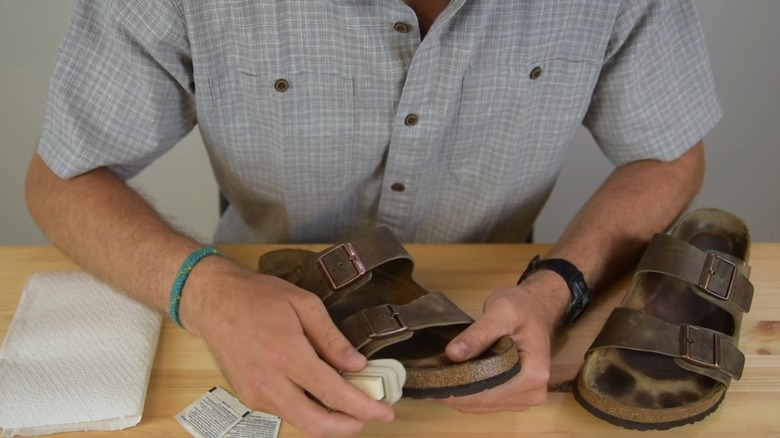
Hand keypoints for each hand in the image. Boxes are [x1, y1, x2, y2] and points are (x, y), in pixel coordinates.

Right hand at [182, 261, 394, 437]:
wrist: (213, 301)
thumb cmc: (257, 296)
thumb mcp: (304, 304)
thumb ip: (332, 338)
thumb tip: (357, 365)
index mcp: (287, 355)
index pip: (333, 393)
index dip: (364, 407)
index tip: (386, 411)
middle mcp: (270, 382)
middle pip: (317, 424)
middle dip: (349, 426)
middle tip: (370, 415)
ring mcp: (256, 394)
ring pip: (301, 422)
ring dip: (330, 420)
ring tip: (350, 402)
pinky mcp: (249, 397)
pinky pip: (286, 412)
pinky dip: (309, 409)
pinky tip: (321, 393)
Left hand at [438, 271, 568, 411]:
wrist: (536, 307)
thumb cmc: (522, 307)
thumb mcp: (501, 312)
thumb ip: (478, 334)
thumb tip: (452, 354)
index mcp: (533, 375)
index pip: (488, 394)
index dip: (457, 389)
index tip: (431, 380)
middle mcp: (533, 393)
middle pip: (485, 402)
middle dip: (455, 392)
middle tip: (428, 377)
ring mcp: (526, 398)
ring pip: (483, 405)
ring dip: (460, 394)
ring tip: (437, 377)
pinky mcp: (516, 396)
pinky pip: (487, 402)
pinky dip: (468, 393)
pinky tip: (452, 379)